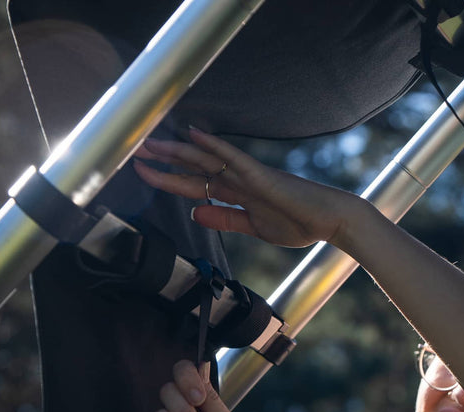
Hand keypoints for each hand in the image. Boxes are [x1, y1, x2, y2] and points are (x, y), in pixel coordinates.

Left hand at [133, 128, 373, 248]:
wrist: (330, 221)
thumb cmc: (298, 223)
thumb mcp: (253, 227)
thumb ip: (225, 220)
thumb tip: (195, 213)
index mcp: (235, 194)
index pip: (193, 184)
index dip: (166, 179)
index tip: (143, 173)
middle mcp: (238, 180)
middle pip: (193, 166)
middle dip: (163, 159)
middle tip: (132, 148)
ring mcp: (249, 175)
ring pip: (207, 157)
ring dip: (178, 149)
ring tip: (151, 142)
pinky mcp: (262, 176)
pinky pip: (234, 158)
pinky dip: (214, 145)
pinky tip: (194, 134)